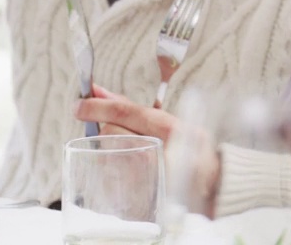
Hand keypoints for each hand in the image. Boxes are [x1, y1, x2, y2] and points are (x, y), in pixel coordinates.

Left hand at [77, 85, 221, 215]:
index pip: (126, 112)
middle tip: (122, 135)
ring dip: (110, 152)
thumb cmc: (189, 150)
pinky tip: (129, 172)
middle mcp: (157, 154)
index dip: (97, 106)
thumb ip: (132, 109)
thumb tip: (98, 93)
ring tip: (132, 155)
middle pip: (111, 133)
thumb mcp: (169, 123)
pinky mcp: (136, 198)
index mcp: (170, 130)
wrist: (210, 186)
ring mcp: (145, 178)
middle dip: (109, 131)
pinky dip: (113, 173)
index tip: (79, 105)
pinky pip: (109, 178)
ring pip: (106, 155)